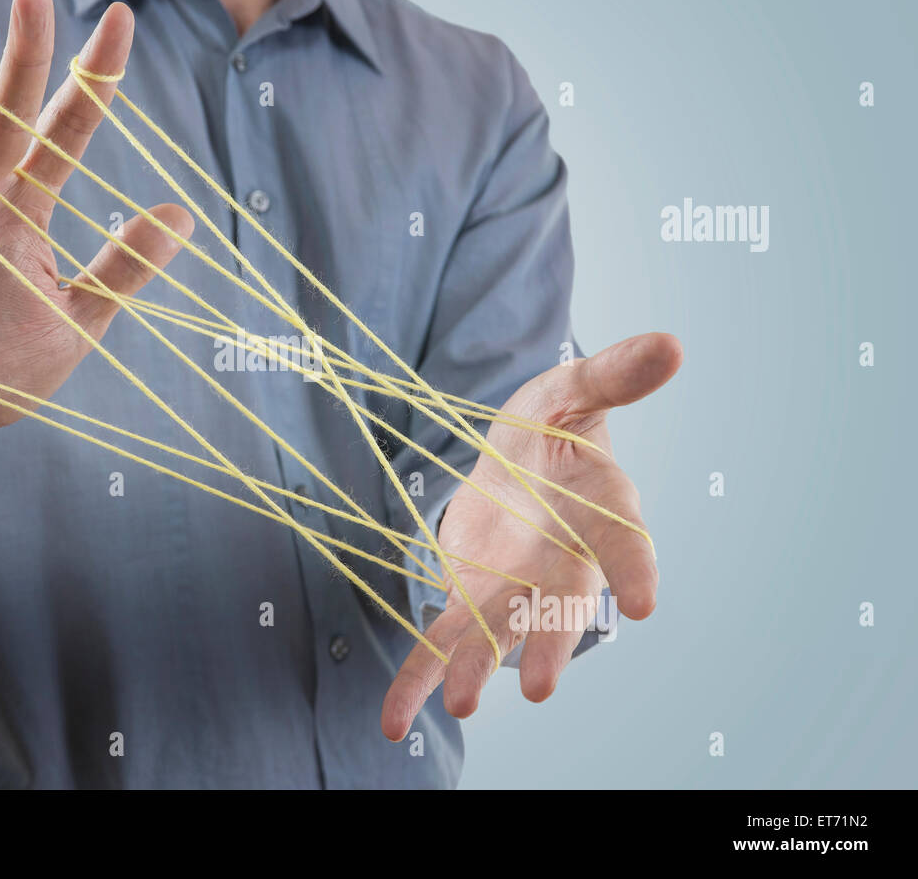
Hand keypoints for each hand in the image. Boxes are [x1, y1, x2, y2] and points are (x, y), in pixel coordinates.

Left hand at [381, 332, 682, 738]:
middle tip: (543, 687)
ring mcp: (514, 585)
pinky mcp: (469, 596)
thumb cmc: (553, 424)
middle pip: (561, 607)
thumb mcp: (573, 389)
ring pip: (501, 631)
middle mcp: (562, 560)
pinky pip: (441, 642)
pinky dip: (417, 682)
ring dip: (482, 666)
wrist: (515, 458)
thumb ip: (613, 375)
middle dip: (552, 644)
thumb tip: (672, 342)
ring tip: (464, 702)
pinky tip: (394, 724)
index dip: (635, 567)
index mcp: (598, 509)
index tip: (648, 601)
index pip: (622, 538)